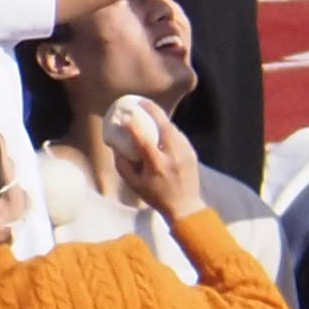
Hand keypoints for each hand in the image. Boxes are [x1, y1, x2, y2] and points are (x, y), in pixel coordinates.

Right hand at [100, 94, 189, 212]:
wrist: (185, 206)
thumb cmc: (156, 196)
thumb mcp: (135, 185)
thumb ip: (123, 166)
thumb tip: (116, 148)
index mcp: (157, 165)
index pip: (143, 141)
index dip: (133, 127)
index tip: (124, 118)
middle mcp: (173, 156)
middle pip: (164, 126)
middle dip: (153, 110)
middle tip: (142, 102)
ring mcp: (185, 153)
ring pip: (173, 128)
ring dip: (162, 118)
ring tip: (151, 111)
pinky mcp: (191, 153)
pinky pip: (179, 135)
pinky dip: (169, 129)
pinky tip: (162, 126)